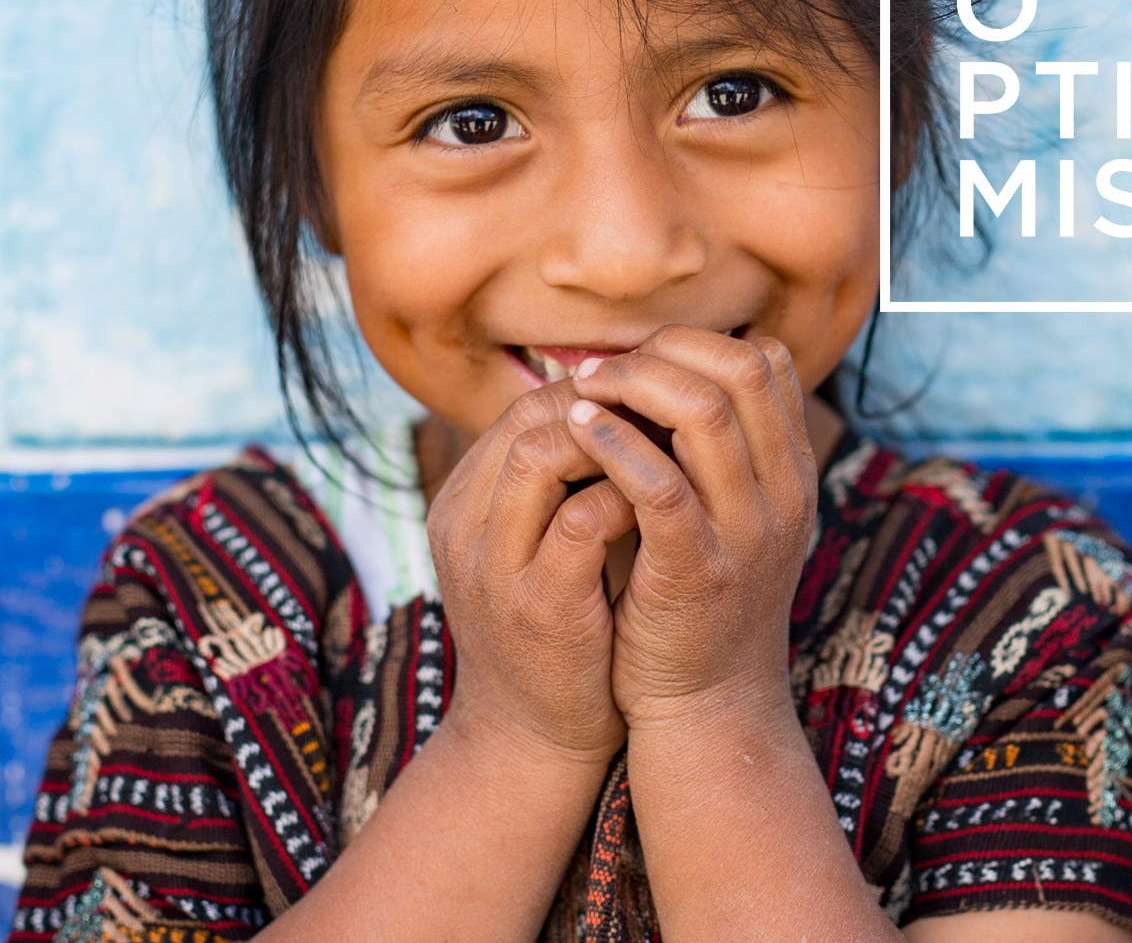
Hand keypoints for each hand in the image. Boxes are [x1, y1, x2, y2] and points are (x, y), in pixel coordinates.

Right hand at [426, 383, 639, 766]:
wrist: (532, 739)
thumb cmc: (551, 631)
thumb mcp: (533, 548)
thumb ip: (556, 487)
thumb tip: (621, 411)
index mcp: (460, 507)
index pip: (521, 408)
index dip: (594, 393)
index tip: (652, 401)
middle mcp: (463, 528)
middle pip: (526, 417)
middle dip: (607, 406)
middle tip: (668, 416)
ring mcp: (494, 567)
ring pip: (540, 454)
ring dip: (615, 442)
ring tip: (668, 450)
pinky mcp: (538, 607)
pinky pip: (582, 521)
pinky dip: (629, 498)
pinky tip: (670, 503)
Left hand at [561, 326, 818, 732]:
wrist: (709, 707)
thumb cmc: (700, 603)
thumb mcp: (733, 519)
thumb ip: (716, 455)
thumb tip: (661, 372)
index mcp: (793, 474)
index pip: (767, 364)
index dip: (698, 343)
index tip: (641, 357)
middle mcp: (784, 494)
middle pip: (742, 371)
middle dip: (666, 352)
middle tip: (604, 367)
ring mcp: (746, 531)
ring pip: (703, 414)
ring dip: (633, 386)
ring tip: (582, 390)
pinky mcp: (696, 568)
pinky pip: (658, 484)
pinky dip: (613, 444)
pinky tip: (576, 432)